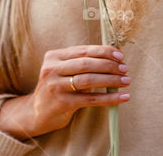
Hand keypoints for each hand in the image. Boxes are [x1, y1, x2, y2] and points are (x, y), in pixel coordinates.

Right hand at [0, 44, 129, 139]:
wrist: (36, 113)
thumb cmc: (57, 89)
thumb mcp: (63, 72)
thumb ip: (80, 63)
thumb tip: (112, 59)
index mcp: (54, 56)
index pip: (83, 50)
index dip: (104, 51)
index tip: (120, 56)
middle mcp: (52, 69)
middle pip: (86, 63)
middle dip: (109, 65)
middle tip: (125, 69)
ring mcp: (55, 86)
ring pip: (89, 80)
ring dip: (111, 80)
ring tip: (126, 81)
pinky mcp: (62, 103)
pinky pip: (90, 99)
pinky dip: (109, 98)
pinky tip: (122, 97)